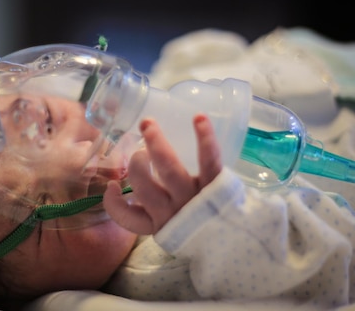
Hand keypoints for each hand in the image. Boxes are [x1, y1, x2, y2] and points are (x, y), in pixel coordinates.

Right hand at [103, 114, 221, 234]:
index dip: (114, 203)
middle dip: (136, 163)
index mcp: (158, 223)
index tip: (112, 187)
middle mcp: (172, 211)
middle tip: (137, 148)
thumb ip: (151, 211)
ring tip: (149, 127)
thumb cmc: (201, 223)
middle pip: (145, 187)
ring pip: (169, 170)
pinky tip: (199, 118)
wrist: (242, 235)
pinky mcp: (216, 184)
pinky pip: (209, 161)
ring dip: (156, 144)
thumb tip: (120, 189)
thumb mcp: (174, 227)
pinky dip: (204, 137)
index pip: (128, 217)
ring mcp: (194, 198)